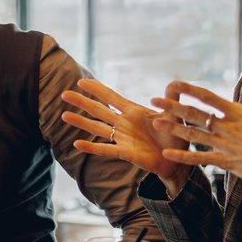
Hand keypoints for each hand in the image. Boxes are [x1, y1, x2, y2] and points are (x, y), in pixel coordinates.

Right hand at [61, 79, 191, 187]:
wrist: (176, 160)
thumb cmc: (174, 137)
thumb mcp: (174, 115)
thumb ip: (171, 99)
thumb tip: (174, 82)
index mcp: (133, 112)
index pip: (112, 97)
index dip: (97, 89)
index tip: (82, 81)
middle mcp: (124, 124)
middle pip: (99, 110)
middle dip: (82, 102)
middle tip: (64, 94)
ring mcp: (122, 138)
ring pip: (97, 128)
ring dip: (81, 122)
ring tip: (64, 115)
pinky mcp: (125, 153)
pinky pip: (105, 149)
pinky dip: (91, 147)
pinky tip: (77, 144)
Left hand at [151, 72, 241, 188]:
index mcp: (240, 113)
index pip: (209, 97)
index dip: (190, 89)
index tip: (174, 84)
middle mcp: (229, 127)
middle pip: (195, 114)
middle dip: (173, 106)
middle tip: (153, 100)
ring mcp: (226, 144)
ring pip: (194, 134)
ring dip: (173, 128)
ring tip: (155, 122)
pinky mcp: (227, 161)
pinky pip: (201, 159)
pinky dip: (184, 156)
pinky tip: (167, 153)